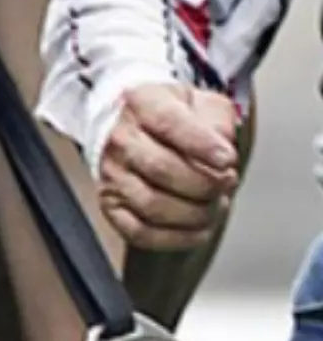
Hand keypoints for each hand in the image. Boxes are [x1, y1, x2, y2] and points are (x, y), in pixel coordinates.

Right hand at [97, 81, 240, 252]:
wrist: (132, 127)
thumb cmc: (171, 116)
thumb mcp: (200, 102)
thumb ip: (218, 120)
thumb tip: (224, 149)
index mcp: (142, 103)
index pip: (170, 123)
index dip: (202, 145)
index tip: (228, 160)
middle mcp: (121, 139)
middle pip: (162, 169)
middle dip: (206, 183)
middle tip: (228, 182)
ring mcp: (112, 175)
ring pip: (154, 206)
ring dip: (196, 213)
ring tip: (216, 205)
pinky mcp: (111, 206)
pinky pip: (141, 233)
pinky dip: (177, 238)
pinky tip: (199, 229)